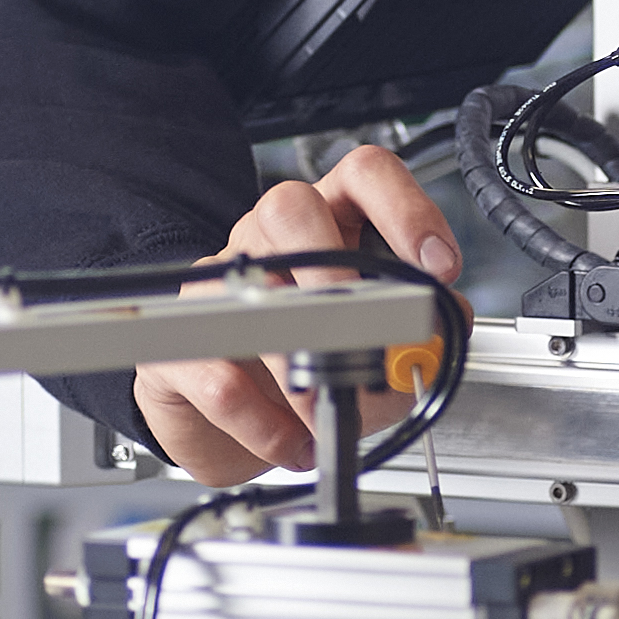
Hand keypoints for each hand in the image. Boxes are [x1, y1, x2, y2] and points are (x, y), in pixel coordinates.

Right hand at [130, 146, 459, 487]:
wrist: (232, 425)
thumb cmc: (308, 370)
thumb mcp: (377, 354)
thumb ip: (416, 339)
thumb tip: (444, 325)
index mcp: (329, 226)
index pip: (364, 176)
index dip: (406, 210)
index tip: (438, 267)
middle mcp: (269, 241)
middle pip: (290, 206)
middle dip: (333, 268)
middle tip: (361, 327)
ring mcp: (215, 287)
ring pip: (245, 285)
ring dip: (297, 361)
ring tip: (329, 411)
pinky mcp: (174, 346)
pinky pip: (217, 373)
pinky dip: (264, 422)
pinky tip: (292, 442)